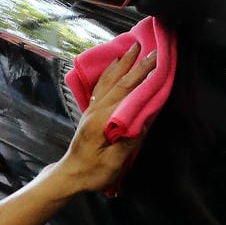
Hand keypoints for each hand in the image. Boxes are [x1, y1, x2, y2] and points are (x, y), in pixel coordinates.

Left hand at [55, 43, 154, 195]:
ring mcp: (91, 110)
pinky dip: (109, 72)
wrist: (70, 175)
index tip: (155, 62)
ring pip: (107, 80)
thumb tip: (142, 123)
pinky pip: (101, 86)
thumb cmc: (92, 172)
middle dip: (135, 64)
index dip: (141, 76)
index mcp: (101, 121)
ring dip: (121, 63)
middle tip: (149, 49)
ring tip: (131, 48)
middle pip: (118, 82)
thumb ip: (125, 143)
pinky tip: (114, 65)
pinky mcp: (91, 113)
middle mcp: (95, 110)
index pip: (124, 92)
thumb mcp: (111, 164)